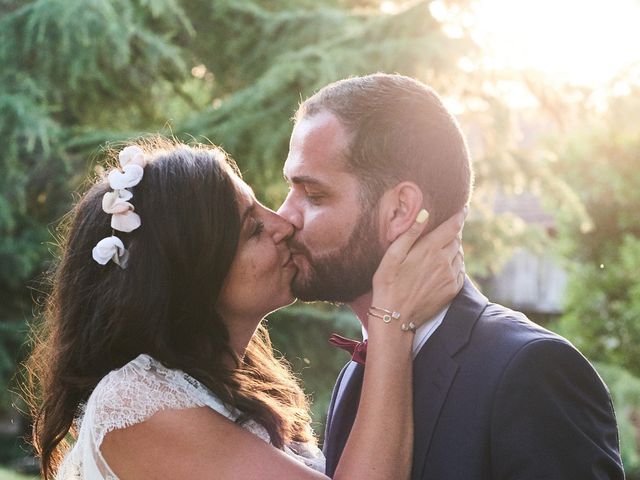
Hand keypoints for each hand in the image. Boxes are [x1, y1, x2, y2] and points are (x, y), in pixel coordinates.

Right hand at [371, 208, 464, 328]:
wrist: (395, 317)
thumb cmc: (388, 283)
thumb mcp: (392, 255)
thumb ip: (410, 233)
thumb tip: (425, 213)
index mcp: (430, 249)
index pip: (453, 226)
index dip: (459, 215)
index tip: (463, 208)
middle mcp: (444, 261)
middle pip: (456, 240)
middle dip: (452, 233)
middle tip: (443, 231)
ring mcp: (450, 277)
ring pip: (459, 255)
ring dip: (453, 249)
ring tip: (440, 250)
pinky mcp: (452, 290)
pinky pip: (460, 271)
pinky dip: (455, 264)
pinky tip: (443, 267)